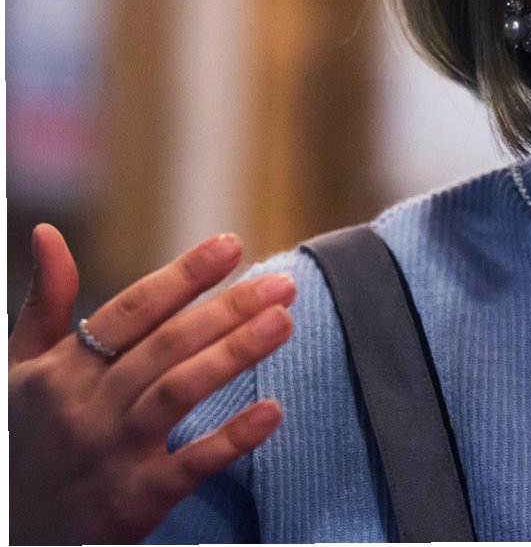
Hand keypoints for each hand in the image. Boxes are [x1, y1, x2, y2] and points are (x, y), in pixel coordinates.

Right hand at [9, 224, 295, 544]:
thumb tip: (47, 232)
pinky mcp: (133, 503)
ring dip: (235, 354)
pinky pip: (189, 466)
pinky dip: (231, 438)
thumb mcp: (19, 372)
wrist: (5, 535)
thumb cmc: (23, 441)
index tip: (232, 244)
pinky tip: (273, 411)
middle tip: (282, 284)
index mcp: (62, 369)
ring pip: (179, 392)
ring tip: (284, 322)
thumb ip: (43, 304)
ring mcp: (111, 454)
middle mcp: (87, 406)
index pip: (132, 310)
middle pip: (167, 346)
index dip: (183, 275)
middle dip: (227, 309)